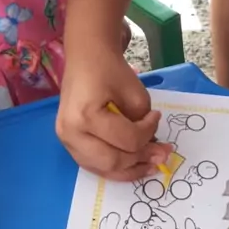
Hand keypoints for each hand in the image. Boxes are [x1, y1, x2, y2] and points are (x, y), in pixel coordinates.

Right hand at [56, 43, 170, 180]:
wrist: (86, 58)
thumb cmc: (110, 70)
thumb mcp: (135, 94)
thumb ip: (143, 124)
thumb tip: (153, 150)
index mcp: (86, 115)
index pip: (127, 139)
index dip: (148, 133)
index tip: (157, 117)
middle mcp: (71, 133)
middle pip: (112, 161)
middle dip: (141, 159)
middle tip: (162, 155)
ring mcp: (66, 140)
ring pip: (102, 169)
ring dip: (129, 170)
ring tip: (151, 166)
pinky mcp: (68, 143)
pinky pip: (94, 165)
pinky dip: (115, 168)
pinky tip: (132, 165)